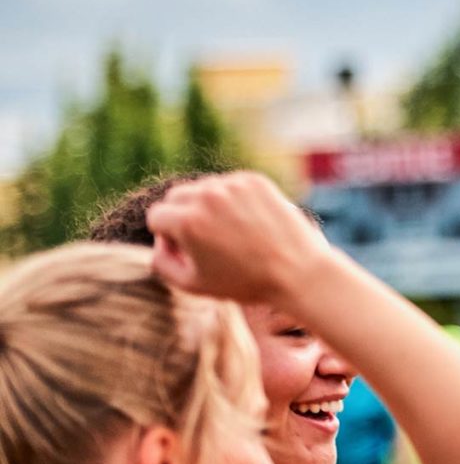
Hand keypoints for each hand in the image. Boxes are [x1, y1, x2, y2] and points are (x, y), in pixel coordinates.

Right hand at [147, 172, 334, 307]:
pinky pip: (228, 184)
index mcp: (186, 220)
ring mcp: (232, 184)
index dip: (168, 237)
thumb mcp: (191, 284)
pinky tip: (246, 221)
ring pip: (202, 187)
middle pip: (176, 197)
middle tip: (205, 240)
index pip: (156, 216)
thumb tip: (160, 240)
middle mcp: (207, 196)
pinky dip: (231, 198)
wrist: (298, 271)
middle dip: (182, 216)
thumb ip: (161, 262)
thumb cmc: (244, 282)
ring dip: (206, 205)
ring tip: (228, 231)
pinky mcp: (254, 180)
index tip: (188, 251)